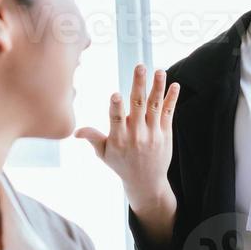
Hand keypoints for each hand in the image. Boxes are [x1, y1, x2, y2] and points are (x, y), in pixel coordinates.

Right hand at [76, 64, 179, 211]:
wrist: (146, 182)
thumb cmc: (121, 165)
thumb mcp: (104, 154)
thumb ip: (93, 138)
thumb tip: (75, 131)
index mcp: (119, 138)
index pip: (116, 119)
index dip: (116, 107)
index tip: (116, 95)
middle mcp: (136, 134)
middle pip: (138, 106)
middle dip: (139, 85)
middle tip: (140, 67)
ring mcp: (153, 133)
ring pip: (155, 106)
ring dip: (157, 87)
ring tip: (159, 71)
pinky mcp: (165, 133)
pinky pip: (169, 113)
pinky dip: (172, 99)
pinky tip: (175, 85)